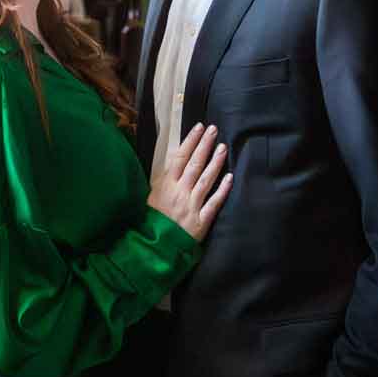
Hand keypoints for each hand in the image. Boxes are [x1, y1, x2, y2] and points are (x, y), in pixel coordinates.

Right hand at [149, 124, 231, 243]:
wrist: (151, 249)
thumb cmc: (147, 223)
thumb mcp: (147, 198)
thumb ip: (159, 183)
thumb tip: (168, 167)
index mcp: (165, 185)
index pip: (180, 158)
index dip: (190, 141)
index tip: (199, 128)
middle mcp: (179, 192)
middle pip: (195, 164)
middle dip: (205, 145)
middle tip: (214, 130)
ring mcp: (191, 206)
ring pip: (206, 179)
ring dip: (215, 162)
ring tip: (223, 147)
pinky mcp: (201, 221)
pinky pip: (214, 202)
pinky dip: (223, 189)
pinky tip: (230, 177)